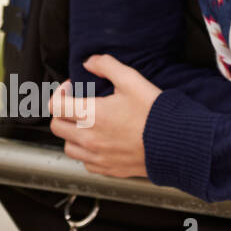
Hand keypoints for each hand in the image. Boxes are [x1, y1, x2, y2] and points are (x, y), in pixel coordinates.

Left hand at [49, 54, 161, 177]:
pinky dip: (87, 153)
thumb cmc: (154, 113)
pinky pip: (86, 162)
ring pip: (68, 146)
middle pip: (57, 126)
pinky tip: (101, 143)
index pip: (55, 105)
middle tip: (78, 105)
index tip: (72, 88)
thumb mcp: (133, 80)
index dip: (60, 92)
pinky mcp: (107, 168)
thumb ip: (108, 66)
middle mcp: (88, 138)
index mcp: (90, 114)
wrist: (174, 142)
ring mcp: (96, 156)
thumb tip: (90, 62)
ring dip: (72, 134)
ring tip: (87, 126)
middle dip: (64, 112)